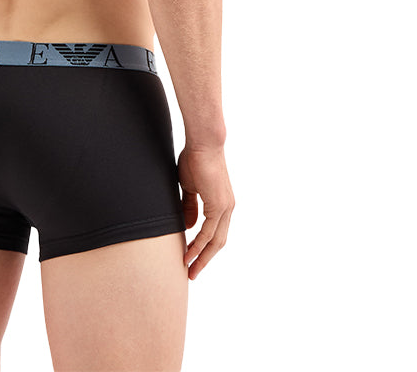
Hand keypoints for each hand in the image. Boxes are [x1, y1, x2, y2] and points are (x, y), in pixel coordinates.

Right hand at [178, 144, 233, 278]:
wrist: (203, 143)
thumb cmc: (195, 159)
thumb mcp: (190, 187)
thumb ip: (190, 206)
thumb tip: (189, 226)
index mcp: (221, 203)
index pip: (215, 232)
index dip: (204, 247)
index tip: (192, 258)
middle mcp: (227, 208)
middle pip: (218, 242)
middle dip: (205, 258)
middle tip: (192, 272)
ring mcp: (225, 207)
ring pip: (216, 240)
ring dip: (202, 256)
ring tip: (189, 268)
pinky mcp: (218, 205)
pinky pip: (208, 231)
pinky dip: (199, 244)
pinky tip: (190, 253)